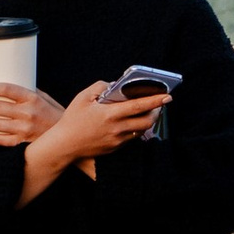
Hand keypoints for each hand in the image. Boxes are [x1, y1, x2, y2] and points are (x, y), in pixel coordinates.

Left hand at [0, 82, 63, 148]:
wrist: (68, 135)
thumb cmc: (54, 113)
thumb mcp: (45, 98)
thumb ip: (29, 93)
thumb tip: (11, 88)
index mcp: (33, 99)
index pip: (7, 90)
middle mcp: (28, 113)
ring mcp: (25, 128)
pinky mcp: (24, 141)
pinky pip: (3, 140)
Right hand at [39, 78, 172, 166]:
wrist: (64, 145)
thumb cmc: (72, 119)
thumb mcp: (83, 97)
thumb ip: (101, 87)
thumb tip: (115, 85)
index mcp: (110, 114)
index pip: (139, 106)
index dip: (155, 100)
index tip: (168, 96)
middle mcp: (117, 128)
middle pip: (147, 121)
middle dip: (156, 112)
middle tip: (159, 104)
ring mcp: (117, 140)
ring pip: (140, 130)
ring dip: (147, 121)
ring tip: (147, 112)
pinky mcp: (115, 148)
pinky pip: (130, 137)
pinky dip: (135, 128)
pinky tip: (131, 122)